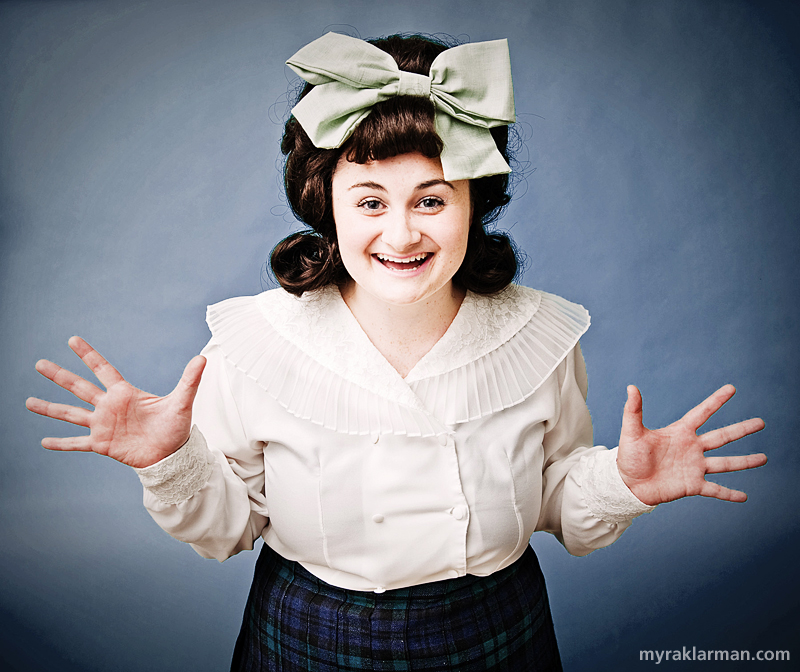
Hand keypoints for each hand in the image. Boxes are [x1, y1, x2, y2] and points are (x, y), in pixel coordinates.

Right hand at [26, 336, 205, 468]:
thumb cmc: (176, 427)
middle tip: (39, 363)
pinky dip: (61, 443)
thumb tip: (203, 358)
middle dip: (60, 376)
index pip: (102, 369)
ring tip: (27, 401)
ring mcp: (103, 425)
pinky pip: (77, 443)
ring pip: (71, 414)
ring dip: (50, 408)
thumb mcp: (182, 401)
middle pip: (79, 387)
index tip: (72, 339)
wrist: (173, 453)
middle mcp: (109, 407)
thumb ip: (189, 379)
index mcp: (125, 393)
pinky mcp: (102, 444)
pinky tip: (43, 442)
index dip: (88, 355)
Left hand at [616, 384, 765, 505]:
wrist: (627, 484)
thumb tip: (631, 386)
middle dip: (741, 429)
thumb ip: (633, 410)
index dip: (716, 401)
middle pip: (722, 436)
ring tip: (765, 458)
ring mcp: (694, 467)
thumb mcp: (632, 432)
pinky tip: (745, 497)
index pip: (702, 413)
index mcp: (680, 432)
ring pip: (725, 463)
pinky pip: (715, 490)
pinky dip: (729, 494)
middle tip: (761, 422)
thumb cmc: (628, 457)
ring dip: (745, 461)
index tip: (732, 388)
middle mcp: (692, 448)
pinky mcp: (692, 485)